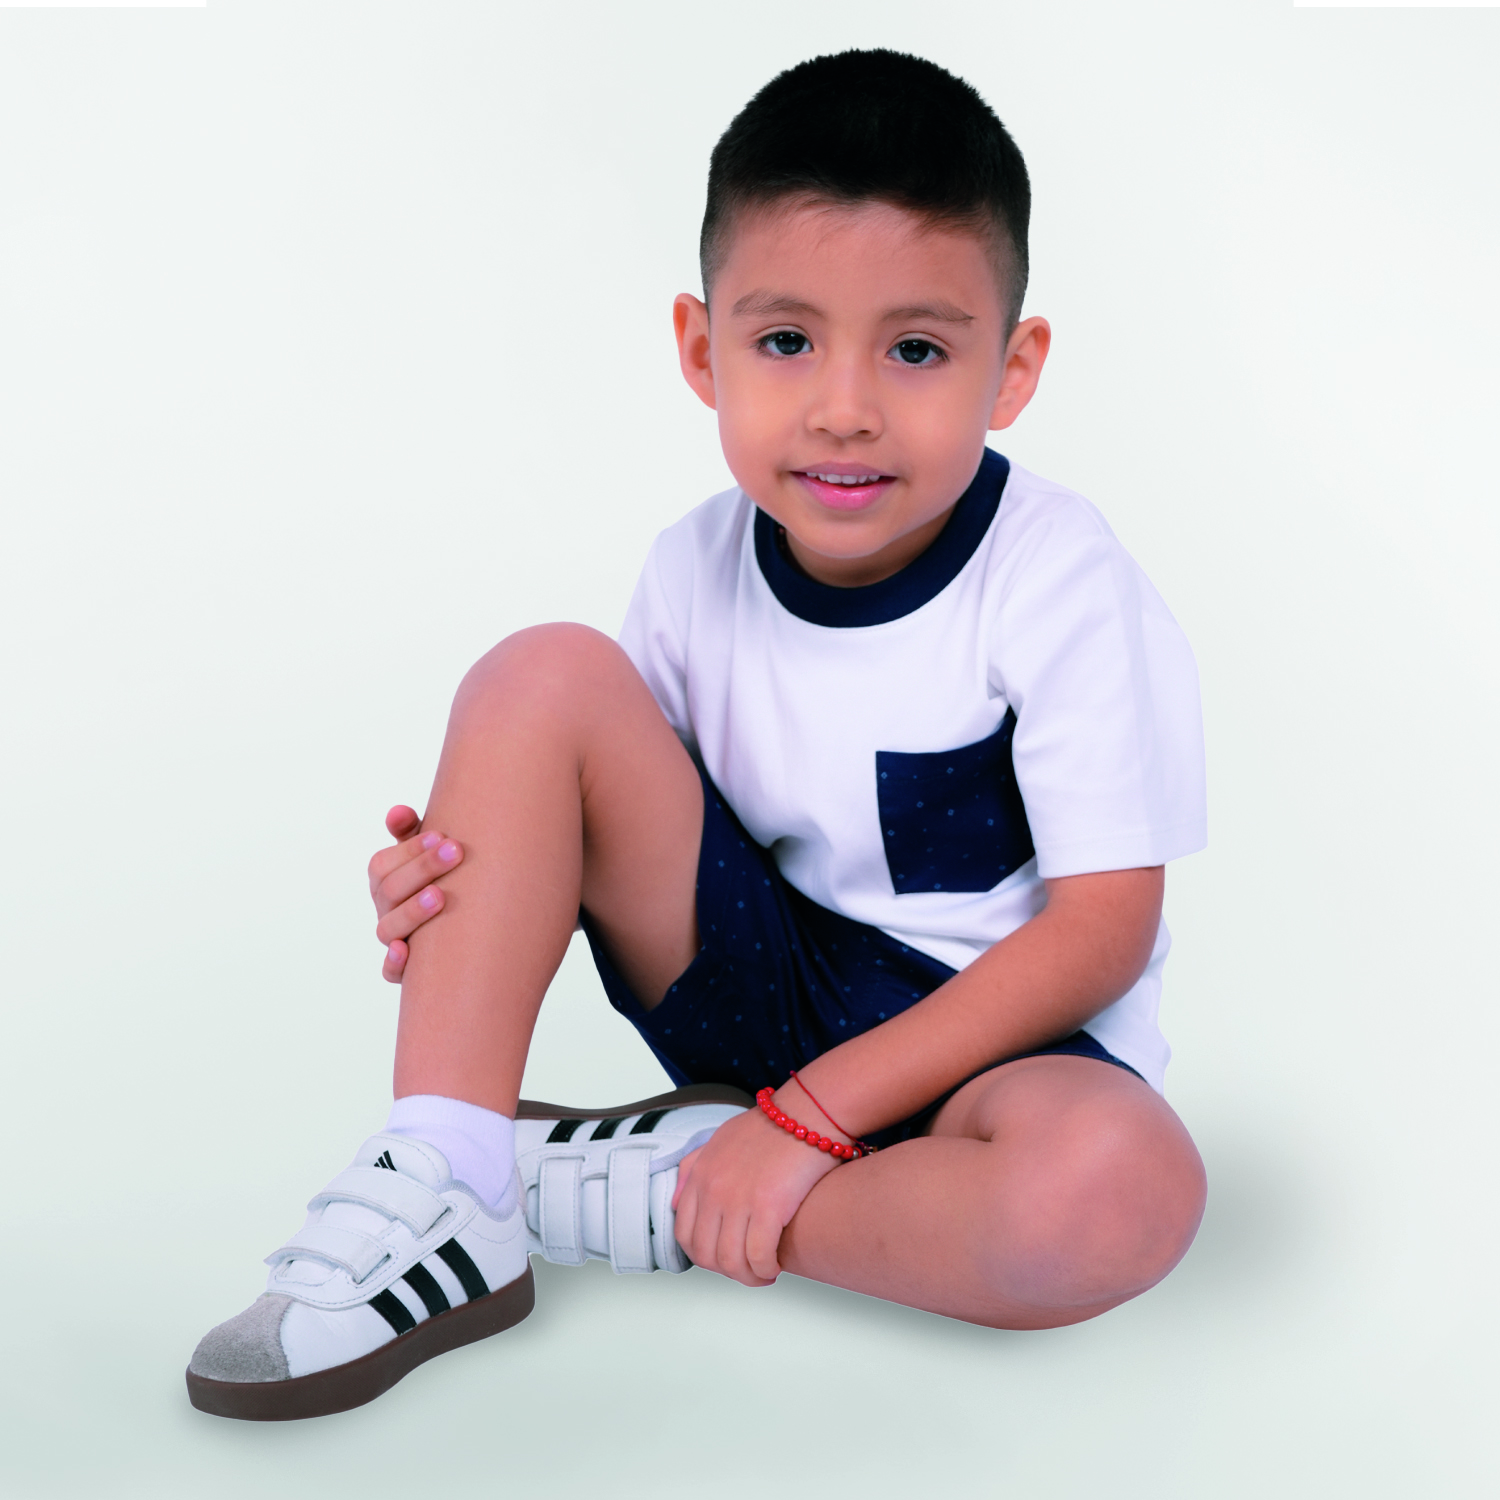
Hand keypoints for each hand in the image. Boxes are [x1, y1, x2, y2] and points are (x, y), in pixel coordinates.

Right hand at [368, 805, 463, 982]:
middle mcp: (386, 909)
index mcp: (385, 880)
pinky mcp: (406, 969)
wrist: (470, 924)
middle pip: (390, 891)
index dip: (410, 850)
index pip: (383, 865)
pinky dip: (394, 964)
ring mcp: (393, 938)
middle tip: (456, 851)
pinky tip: (405, 950)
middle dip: (422, 869)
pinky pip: (390, 972)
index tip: (441, 835)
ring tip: (439, 895)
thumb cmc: (446, 878)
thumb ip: (411, 831)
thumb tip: (398, 813)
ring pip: (388, 929)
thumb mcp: (429, 852)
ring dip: (412, 911)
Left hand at [670, 1099, 842, 1285]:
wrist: (806, 1111)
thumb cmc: (770, 1126)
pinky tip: (777, 1265)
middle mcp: (713, 1189)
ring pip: (731, 1262)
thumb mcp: (720, 1139)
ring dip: (748, 1277)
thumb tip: (675, 1201)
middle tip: (747, 1269)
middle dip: (727, 1271)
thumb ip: (692, 1168)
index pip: (684, 1233)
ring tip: (765, 1273)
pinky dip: (766, 1269)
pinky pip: (759, 1256)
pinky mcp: (769, 1205)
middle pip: (706, 1254)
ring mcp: (738, 1198)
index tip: (724, 1257)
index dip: (704, 1255)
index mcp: (700, 1175)